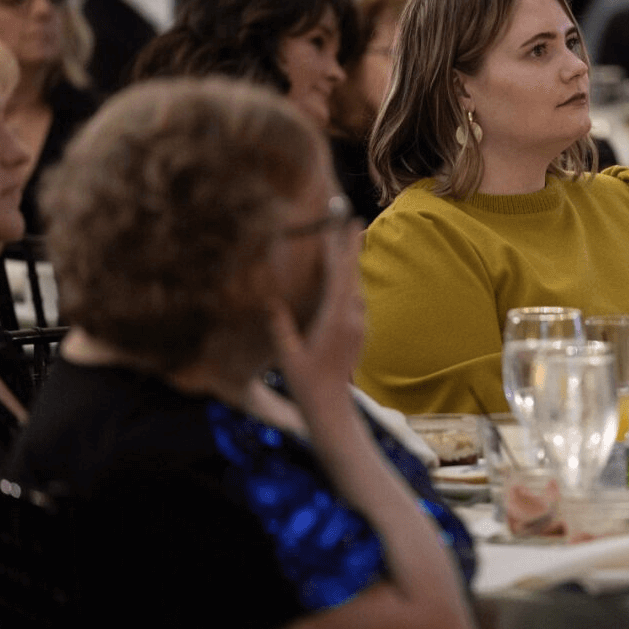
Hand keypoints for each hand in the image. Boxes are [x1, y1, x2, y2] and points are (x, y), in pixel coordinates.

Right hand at [268, 221, 365, 400]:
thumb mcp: (286, 355)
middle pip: (352, 275)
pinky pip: (357, 299)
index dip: (340, 248)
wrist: (332, 408)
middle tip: (352, 220)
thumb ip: (280, 326)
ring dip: (352, 263)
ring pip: (356, 286)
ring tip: (350, 240)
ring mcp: (359, 326)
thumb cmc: (306, 384)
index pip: (338, 276)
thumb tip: (269, 299)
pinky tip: (346, 277)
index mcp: (335, 320)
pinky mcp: (359, 332)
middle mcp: (352, 319)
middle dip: (351, 247)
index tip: (343, 224)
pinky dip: (351, 281)